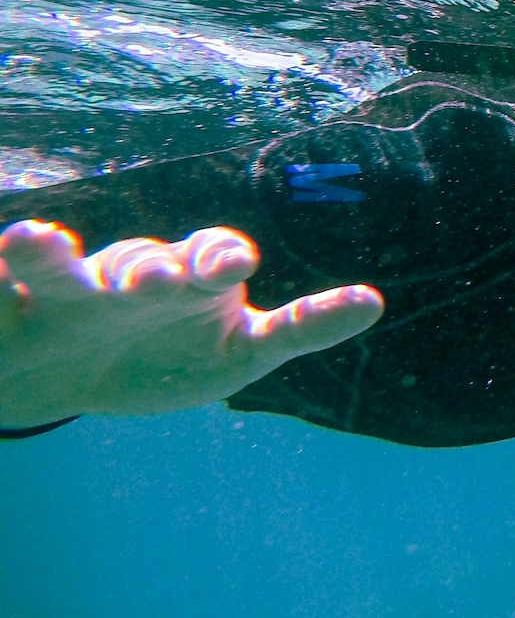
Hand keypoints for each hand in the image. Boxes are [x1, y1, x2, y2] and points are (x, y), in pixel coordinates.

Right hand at [0, 220, 383, 424]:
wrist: (77, 379)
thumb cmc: (173, 357)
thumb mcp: (241, 353)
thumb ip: (300, 327)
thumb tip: (375, 301)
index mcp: (192, 279)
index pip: (212, 256)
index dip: (221, 258)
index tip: (233, 266)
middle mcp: (129, 276)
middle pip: (141, 264)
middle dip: (149, 272)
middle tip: (150, 284)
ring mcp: (66, 293)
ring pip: (57, 268)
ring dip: (46, 252)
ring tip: (35, 239)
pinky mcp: (8, 313)